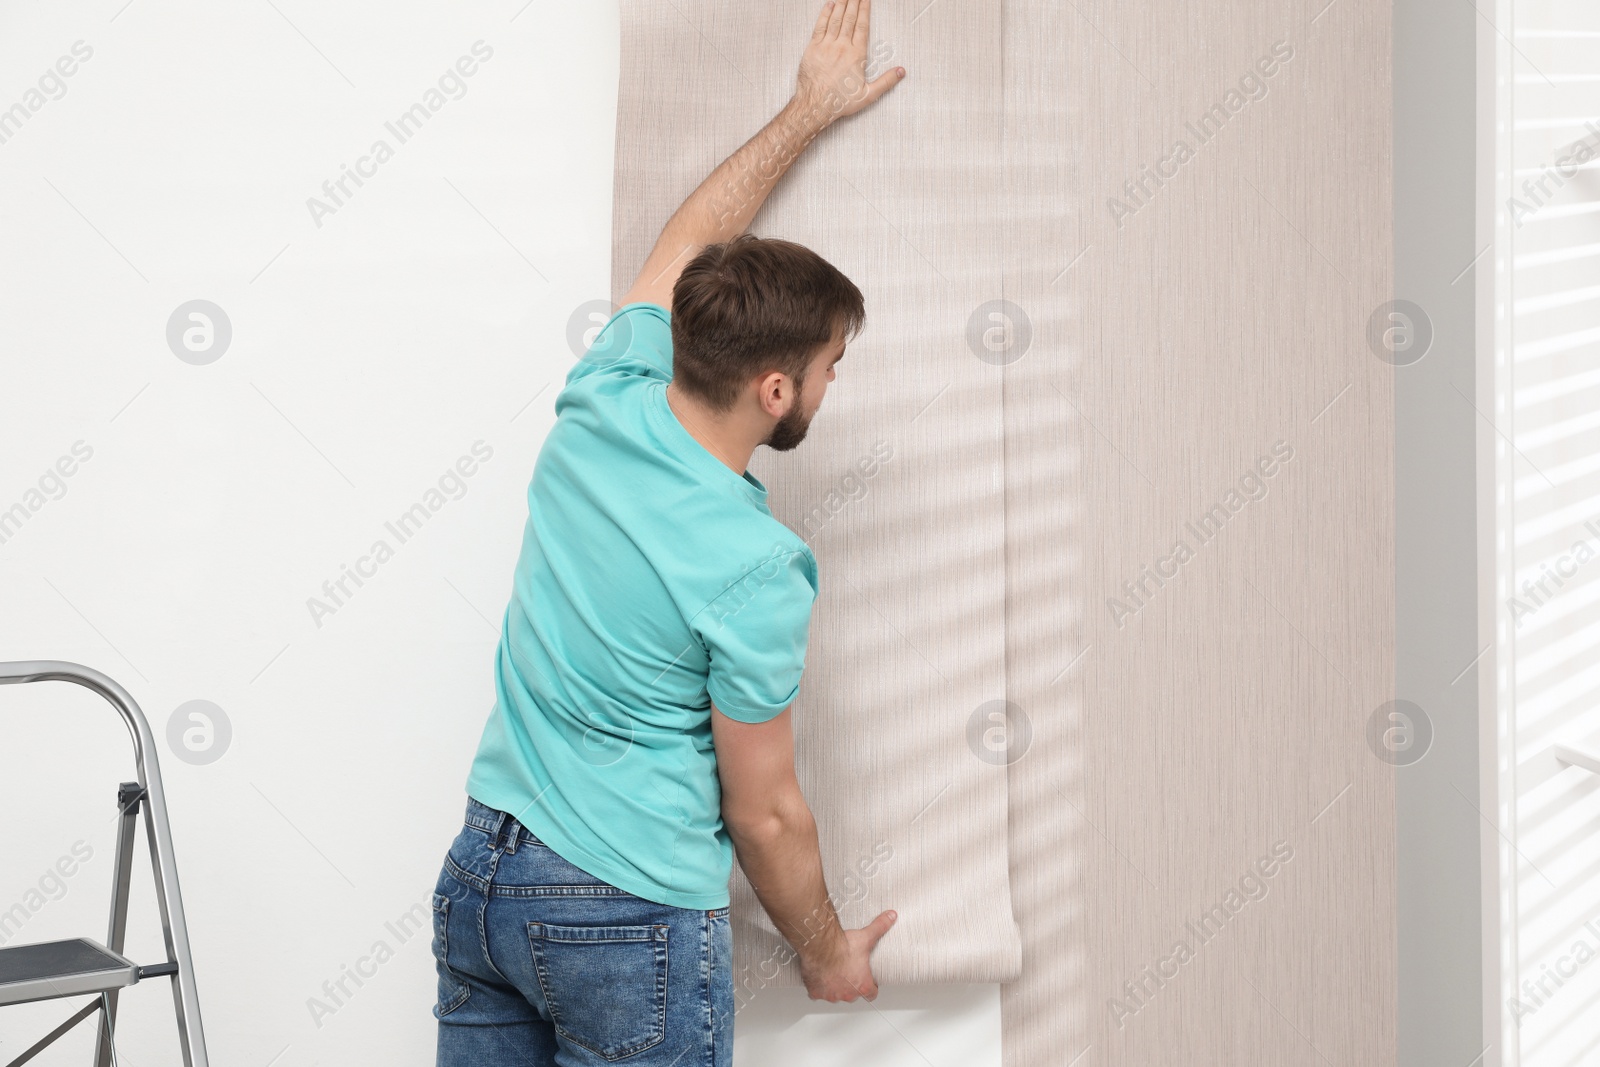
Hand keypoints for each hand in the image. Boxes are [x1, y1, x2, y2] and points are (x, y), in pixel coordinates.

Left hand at [794, 0, 903, 125]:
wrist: (815, 106)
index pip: (862, 26)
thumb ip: (886, 81)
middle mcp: (842, 47)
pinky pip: (819, 26)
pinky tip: (830, 5)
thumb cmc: (839, 102)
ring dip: (841, 4)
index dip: (864, 10)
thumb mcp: (868, 95)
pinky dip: (825, 14)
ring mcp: (826, 46)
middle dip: (854, 2)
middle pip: (849, 18)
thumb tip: (901, 71)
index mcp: (856, 55)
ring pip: (835, 19)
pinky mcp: (812, 48)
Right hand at [798, 909, 897, 1001]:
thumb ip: (880, 927)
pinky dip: (817, 987)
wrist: (820, 947)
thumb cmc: (841, 947)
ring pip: (834, 995)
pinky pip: (816, 994)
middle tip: (848, 972)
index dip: (870, 986)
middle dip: (851, 986)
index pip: (871, 994)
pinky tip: (818, 977)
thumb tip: (891, 917)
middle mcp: (847, 994)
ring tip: (834, 972)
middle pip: (852, 995)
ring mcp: (831, 995)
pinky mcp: (815, 992)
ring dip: (834, 987)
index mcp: (862, 985)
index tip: (868, 980)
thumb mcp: (866, 936)